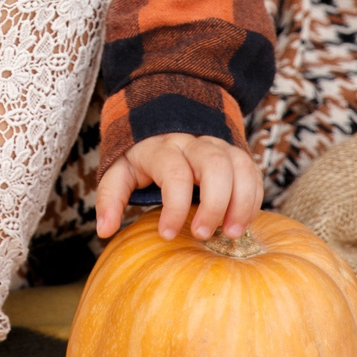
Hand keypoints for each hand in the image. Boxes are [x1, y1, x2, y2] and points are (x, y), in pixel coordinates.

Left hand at [94, 133, 262, 241]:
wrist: (163, 122)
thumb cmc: (140, 156)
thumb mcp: (118, 171)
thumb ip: (110, 198)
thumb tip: (104, 230)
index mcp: (161, 148)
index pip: (174, 174)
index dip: (174, 207)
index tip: (167, 235)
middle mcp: (193, 142)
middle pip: (214, 165)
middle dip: (214, 204)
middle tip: (203, 235)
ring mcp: (218, 145)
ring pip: (240, 165)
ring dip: (241, 202)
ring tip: (231, 234)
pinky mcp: (235, 154)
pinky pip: (252, 171)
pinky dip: (252, 198)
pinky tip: (242, 222)